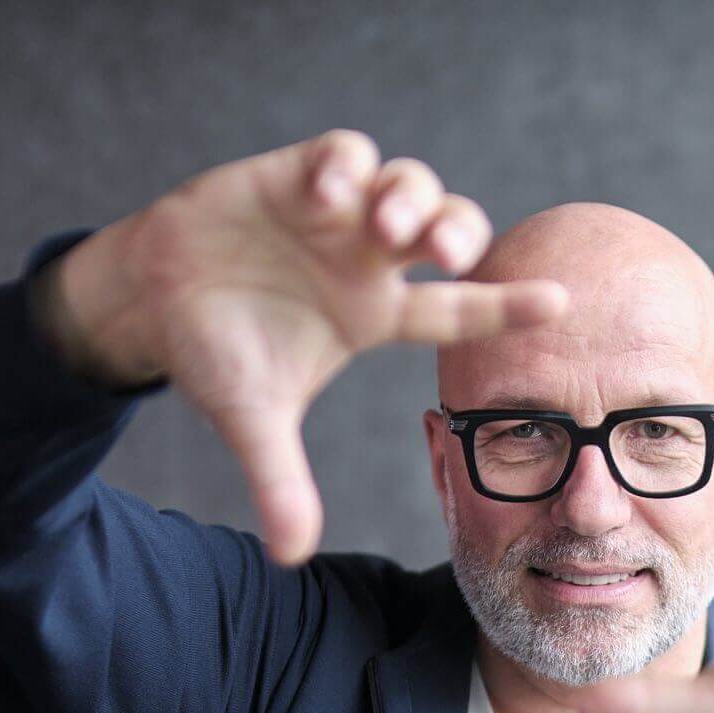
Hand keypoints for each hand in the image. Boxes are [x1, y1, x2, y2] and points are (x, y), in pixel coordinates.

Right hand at [34, 127, 569, 565]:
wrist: (151, 298)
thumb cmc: (216, 353)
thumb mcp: (251, 420)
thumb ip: (280, 481)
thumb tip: (292, 558)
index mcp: (375, 314)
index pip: (457, 310)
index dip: (508, 305)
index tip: (562, 302)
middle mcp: (370, 259)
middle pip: (448, 231)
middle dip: (457, 232)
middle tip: (442, 254)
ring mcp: (338, 215)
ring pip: (408, 184)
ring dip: (408, 199)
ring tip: (382, 227)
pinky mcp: (296, 175)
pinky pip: (344, 153)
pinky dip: (346, 166)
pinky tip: (328, 193)